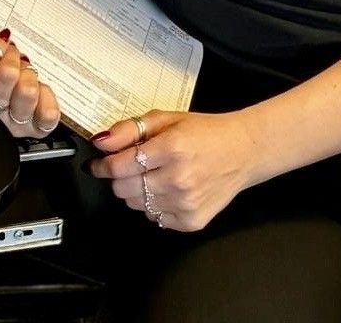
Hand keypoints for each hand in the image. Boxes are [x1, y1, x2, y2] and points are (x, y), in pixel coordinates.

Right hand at [0, 28, 60, 138]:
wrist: (1, 110)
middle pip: (6, 76)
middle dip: (11, 56)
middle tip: (11, 53)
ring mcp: (15, 122)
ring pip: (28, 91)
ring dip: (28, 74)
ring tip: (24, 72)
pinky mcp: (37, 127)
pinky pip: (48, 113)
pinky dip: (46, 96)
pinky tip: (38, 90)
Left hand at [88, 110, 259, 231]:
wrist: (243, 151)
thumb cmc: (206, 133)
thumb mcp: (168, 119)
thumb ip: (130, 129)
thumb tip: (101, 142)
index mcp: (172, 148)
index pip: (119, 166)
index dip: (102, 165)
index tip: (97, 164)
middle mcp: (178, 179)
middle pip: (124, 189)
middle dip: (120, 177)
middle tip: (132, 165)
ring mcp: (185, 203)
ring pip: (137, 205)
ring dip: (138, 191)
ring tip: (156, 174)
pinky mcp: (191, 221)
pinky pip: (155, 218)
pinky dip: (155, 205)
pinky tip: (169, 188)